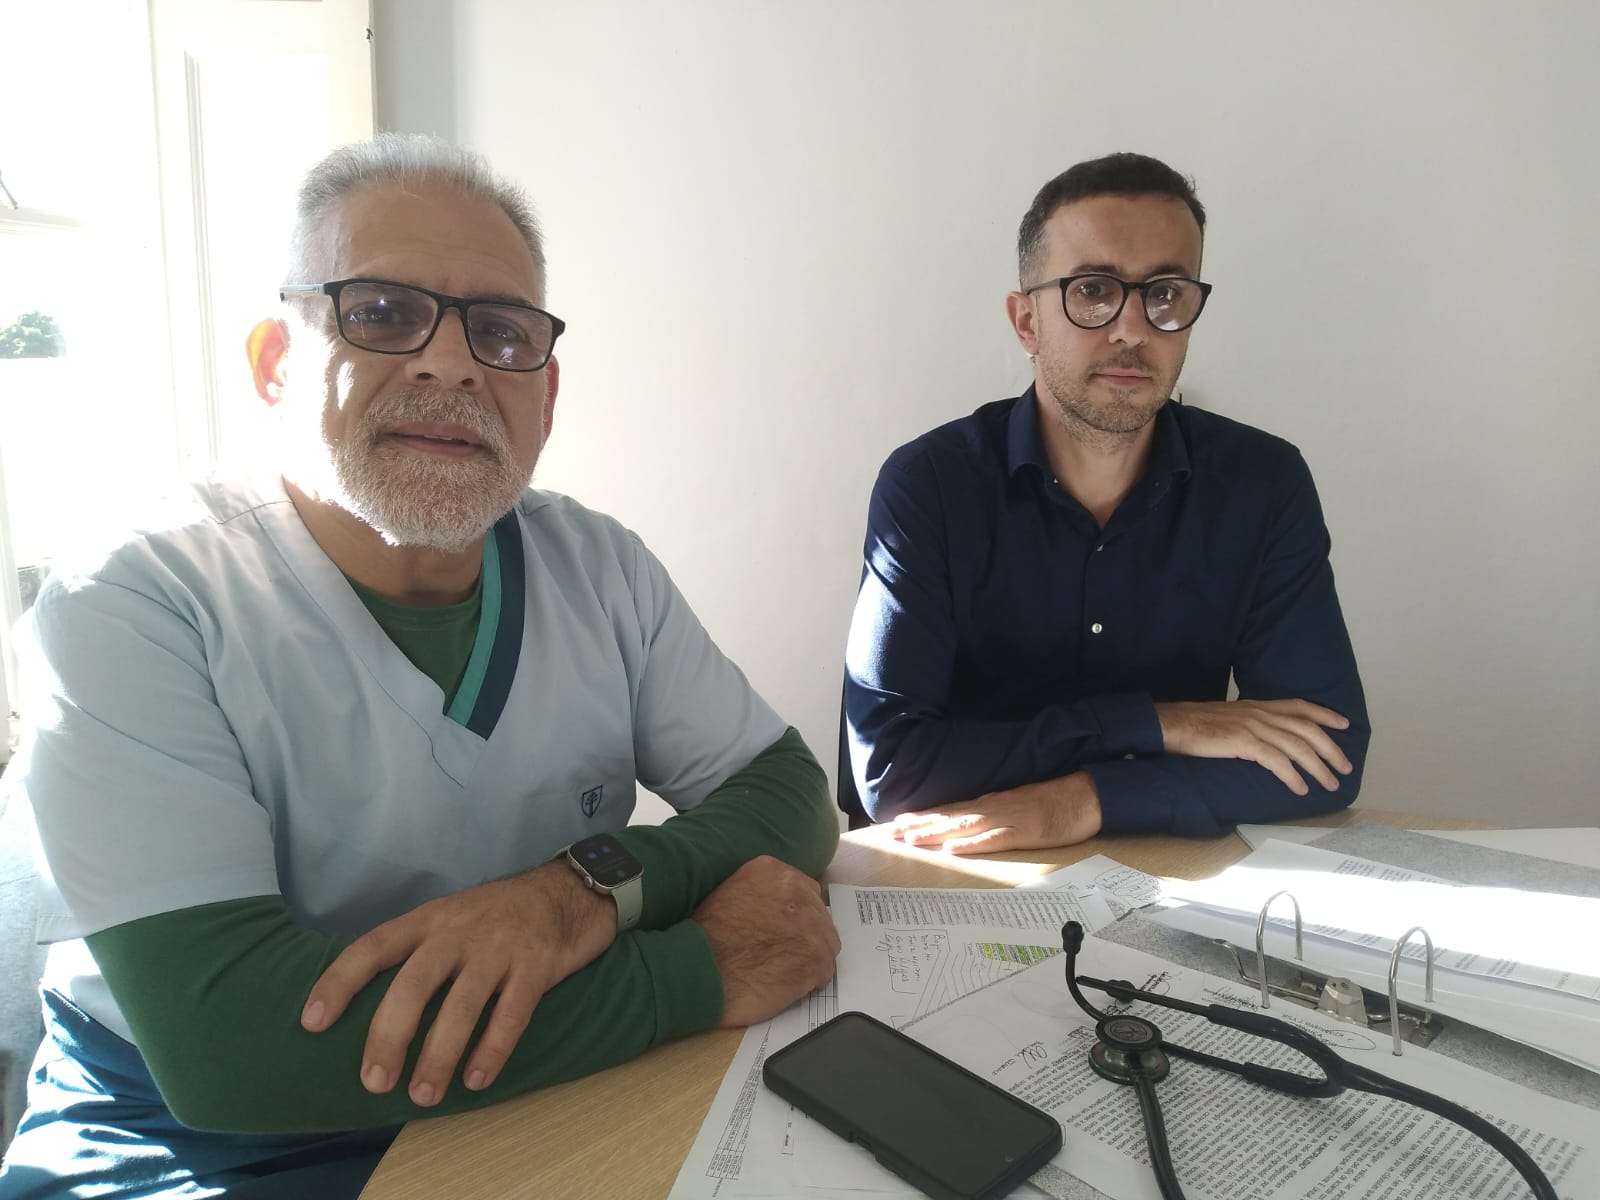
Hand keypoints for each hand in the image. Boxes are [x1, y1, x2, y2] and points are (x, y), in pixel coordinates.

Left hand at [301, 863, 612, 1106]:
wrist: (569, 891)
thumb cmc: (499, 916)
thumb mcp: (452, 919)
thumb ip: (420, 953)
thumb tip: (373, 1010)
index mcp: (430, 919)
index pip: (374, 946)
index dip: (339, 982)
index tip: (312, 1023)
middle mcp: (460, 931)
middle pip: (415, 982)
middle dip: (391, 1035)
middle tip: (375, 1082)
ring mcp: (500, 947)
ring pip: (462, 1004)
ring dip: (439, 1054)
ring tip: (424, 1095)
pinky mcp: (538, 964)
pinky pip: (512, 1013)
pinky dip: (492, 1049)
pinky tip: (477, 1080)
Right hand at [692, 856, 839, 1026]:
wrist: (700, 967)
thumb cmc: (704, 936)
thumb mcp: (730, 892)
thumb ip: (762, 893)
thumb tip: (778, 909)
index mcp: (776, 872)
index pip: (805, 890)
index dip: (796, 914)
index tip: (784, 928)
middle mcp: (799, 893)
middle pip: (819, 916)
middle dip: (805, 933)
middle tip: (783, 951)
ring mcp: (813, 926)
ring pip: (826, 942)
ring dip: (809, 956)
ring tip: (783, 970)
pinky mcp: (817, 959)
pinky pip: (824, 971)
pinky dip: (809, 980)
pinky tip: (785, 984)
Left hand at [891, 772, 1102, 853]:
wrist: (1084, 795)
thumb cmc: (1052, 803)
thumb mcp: (1017, 806)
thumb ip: (994, 815)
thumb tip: (971, 827)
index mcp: (990, 804)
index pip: (950, 811)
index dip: (923, 817)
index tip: (898, 823)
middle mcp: (992, 808)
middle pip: (949, 818)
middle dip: (918, 826)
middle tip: (890, 834)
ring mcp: (1007, 819)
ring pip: (963, 827)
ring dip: (935, 833)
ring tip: (910, 840)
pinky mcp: (1024, 832)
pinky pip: (994, 839)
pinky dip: (971, 845)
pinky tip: (952, 850)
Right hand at [1156, 698, 1351, 793]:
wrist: (1174, 724)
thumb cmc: (1196, 724)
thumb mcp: (1230, 717)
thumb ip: (1251, 723)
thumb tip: (1266, 739)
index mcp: (1258, 705)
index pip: (1300, 706)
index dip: (1325, 714)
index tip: (1344, 725)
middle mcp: (1261, 713)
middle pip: (1307, 729)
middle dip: (1331, 749)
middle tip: (1345, 767)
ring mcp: (1253, 727)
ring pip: (1297, 747)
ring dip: (1317, 767)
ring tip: (1329, 784)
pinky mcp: (1243, 743)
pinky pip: (1276, 761)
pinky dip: (1292, 776)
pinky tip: (1300, 789)